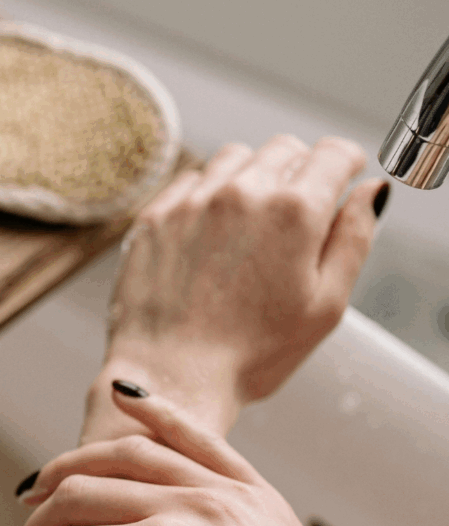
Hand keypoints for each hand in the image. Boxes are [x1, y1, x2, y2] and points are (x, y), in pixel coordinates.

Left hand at [105, 135, 387, 417]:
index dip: (344, 164)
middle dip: (299, 171)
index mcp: (293, 212)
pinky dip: (207, 194)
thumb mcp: (325, 306)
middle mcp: (240, 193)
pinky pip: (190, 180)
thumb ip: (354, 239)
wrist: (171, 376)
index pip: (332, 153)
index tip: (342, 176)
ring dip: (251, 177)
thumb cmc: (249, 354)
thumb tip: (370, 192)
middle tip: (295, 214)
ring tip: (249, 225)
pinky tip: (209, 233)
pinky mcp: (155, 215)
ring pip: (234, 158)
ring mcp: (192, 201)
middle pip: (284, 149)